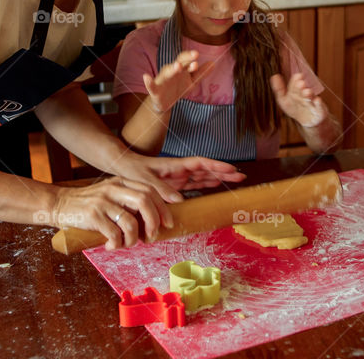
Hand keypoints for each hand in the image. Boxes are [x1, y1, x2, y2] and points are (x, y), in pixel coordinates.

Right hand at [50, 177, 172, 249]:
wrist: (58, 204)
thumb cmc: (88, 205)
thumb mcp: (109, 195)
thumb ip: (127, 201)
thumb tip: (153, 221)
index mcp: (121, 182)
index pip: (150, 190)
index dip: (163, 207)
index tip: (169, 223)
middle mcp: (113, 189)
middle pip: (145, 201)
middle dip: (154, 222)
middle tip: (152, 236)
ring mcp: (102, 201)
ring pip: (131, 221)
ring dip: (133, 239)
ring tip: (127, 244)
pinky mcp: (92, 215)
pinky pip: (114, 233)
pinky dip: (116, 244)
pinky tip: (111, 246)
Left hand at [111, 153, 246, 203]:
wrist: (123, 168)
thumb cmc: (133, 170)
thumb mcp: (145, 179)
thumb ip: (161, 188)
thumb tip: (178, 200)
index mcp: (175, 165)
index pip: (201, 164)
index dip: (216, 166)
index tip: (231, 168)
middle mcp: (180, 170)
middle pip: (207, 170)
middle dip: (224, 172)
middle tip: (241, 176)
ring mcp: (179, 177)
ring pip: (204, 177)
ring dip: (219, 178)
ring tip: (236, 180)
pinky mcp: (175, 185)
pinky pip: (195, 185)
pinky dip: (206, 185)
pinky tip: (216, 186)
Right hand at [143, 50, 213, 112]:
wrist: (164, 103)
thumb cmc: (178, 88)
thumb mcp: (191, 82)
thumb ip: (201, 73)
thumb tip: (213, 63)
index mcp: (180, 69)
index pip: (186, 60)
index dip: (190, 57)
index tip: (197, 55)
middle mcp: (171, 71)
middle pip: (178, 63)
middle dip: (185, 59)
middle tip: (194, 56)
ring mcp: (162, 80)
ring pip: (167, 73)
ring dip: (172, 69)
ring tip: (177, 66)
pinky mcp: (155, 90)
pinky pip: (150, 85)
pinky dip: (148, 81)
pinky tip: (146, 77)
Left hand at [270, 73, 327, 127]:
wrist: (309, 121)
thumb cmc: (296, 108)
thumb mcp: (284, 100)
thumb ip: (279, 89)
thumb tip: (274, 76)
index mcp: (296, 91)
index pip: (295, 85)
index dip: (295, 81)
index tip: (297, 76)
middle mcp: (305, 95)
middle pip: (302, 90)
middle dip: (301, 87)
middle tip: (300, 83)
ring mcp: (313, 102)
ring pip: (310, 97)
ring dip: (309, 94)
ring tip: (306, 91)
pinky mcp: (319, 111)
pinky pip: (319, 107)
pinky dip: (319, 104)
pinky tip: (317, 100)